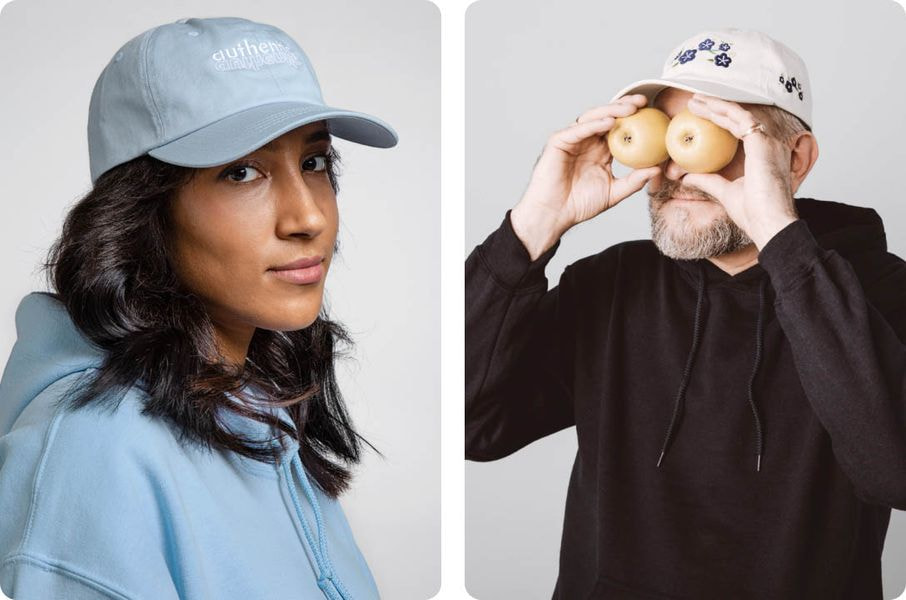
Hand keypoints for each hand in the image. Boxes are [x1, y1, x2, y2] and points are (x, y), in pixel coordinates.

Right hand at [511, 94, 661, 258]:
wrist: (554, 215)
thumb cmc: (579, 206)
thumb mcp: (613, 193)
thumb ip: (634, 181)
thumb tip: (657, 170)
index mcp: (599, 151)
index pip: (618, 128)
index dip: (634, 118)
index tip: (653, 113)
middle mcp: (586, 142)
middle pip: (606, 116)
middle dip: (624, 106)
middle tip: (643, 101)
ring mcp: (571, 140)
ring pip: (592, 118)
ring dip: (611, 110)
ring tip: (629, 108)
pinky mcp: (558, 143)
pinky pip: (577, 130)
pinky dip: (593, 125)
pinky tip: (609, 122)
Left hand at [681, 93, 798, 248]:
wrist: (770, 223)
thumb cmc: (754, 213)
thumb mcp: (725, 193)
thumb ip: (709, 181)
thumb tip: (687, 177)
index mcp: (765, 154)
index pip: (740, 129)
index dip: (720, 119)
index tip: (700, 115)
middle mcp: (769, 144)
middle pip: (739, 117)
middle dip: (716, 107)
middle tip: (694, 102)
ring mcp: (768, 141)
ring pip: (739, 114)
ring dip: (716, 105)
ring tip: (695, 101)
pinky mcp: (762, 142)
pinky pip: (739, 119)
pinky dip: (722, 110)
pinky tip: (705, 107)